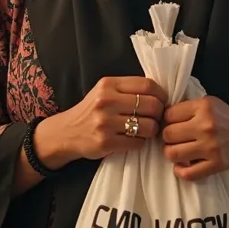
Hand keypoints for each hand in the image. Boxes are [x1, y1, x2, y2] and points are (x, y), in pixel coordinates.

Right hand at [35, 76, 166, 166]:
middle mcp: (106, 101)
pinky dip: (141, 142)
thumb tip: (161, 95)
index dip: (161, 94)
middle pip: (151, 105)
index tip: (162, 102)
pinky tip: (134, 140)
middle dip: (159, 114)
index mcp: (109, 84)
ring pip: (148, 126)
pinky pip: (137, 143)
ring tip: (146, 130)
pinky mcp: (105, 142)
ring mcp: (105, 123)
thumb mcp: (105, 91)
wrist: (67, 132)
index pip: (147, 85)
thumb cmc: (92, 111)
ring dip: (152, 130)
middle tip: (156, 119)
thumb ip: (128, 89)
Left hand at [162, 96, 228, 180]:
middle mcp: (207, 126)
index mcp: (204, 107)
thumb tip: (161, 117)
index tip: (172, 124)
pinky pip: (188, 173)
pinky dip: (180, 171)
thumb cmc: (226, 119)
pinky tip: (182, 166)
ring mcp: (211, 147)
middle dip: (167, 137)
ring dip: (171, 153)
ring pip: (173, 154)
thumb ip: (188, 107)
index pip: (169, 114)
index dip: (166, 120)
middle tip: (174, 139)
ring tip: (177, 151)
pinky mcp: (216, 164)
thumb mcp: (210, 103)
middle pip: (168, 134)